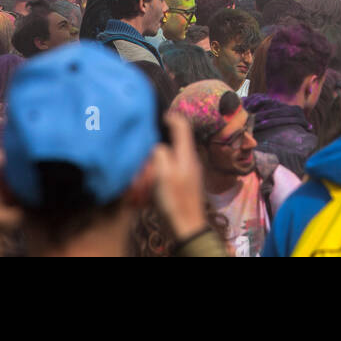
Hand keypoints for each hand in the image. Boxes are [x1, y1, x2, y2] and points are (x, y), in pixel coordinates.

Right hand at [153, 110, 208, 240]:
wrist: (187, 225)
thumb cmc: (174, 199)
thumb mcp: (163, 173)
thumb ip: (160, 153)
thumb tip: (157, 144)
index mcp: (187, 154)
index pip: (183, 126)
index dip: (171, 116)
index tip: (158, 115)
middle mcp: (191, 159)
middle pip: (180, 138)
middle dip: (165, 132)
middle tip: (149, 133)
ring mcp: (190, 171)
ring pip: (177, 151)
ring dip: (164, 148)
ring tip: (148, 150)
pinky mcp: (186, 182)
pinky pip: (175, 164)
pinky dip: (164, 161)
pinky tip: (154, 169)